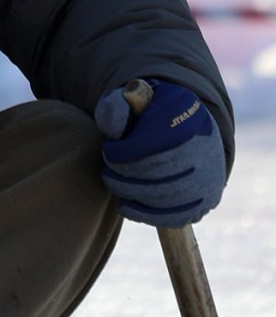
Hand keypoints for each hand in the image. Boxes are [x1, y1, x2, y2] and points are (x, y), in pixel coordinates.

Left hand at [95, 80, 225, 225]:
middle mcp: (204, 146)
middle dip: (122, 173)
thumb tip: (116, 124)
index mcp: (185, 117)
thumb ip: (118, 106)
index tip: (109, 150)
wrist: (194, 132)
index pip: (147, 144)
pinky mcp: (206, 200)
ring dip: (129, 192)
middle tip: (108, 171)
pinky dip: (144, 214)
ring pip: (161, 195)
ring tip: (115, 183)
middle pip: (154, 170)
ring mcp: (209, 176)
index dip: (120, 152)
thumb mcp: (136, 101)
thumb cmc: (154, 116)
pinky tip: (126, 206)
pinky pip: (173, 215)